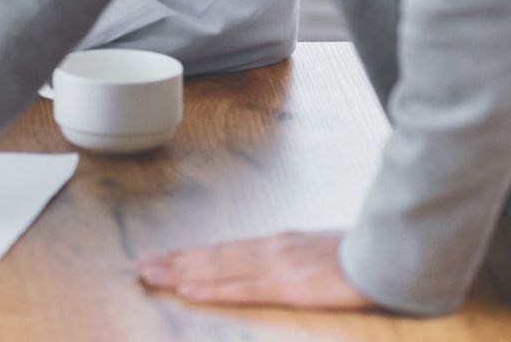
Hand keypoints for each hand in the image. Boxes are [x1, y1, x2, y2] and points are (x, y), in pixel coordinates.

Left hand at [136, 231, 375, 309]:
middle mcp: (271, 249)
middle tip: (139, 265)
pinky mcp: (292, 285)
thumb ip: (296, 257)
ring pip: (218, 268)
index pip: (224, 249)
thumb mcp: (323, 253)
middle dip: (174, 261)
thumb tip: (277, 264)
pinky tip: (190, 292)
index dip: (191, 254)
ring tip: (150, 275)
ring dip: (181, 272)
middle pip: (212, 256)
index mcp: (278, 244)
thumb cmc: (366, 257)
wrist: (396, 255)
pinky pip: (245, 289)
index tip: (162, 255)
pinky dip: (214, 290)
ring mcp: (279, 265)